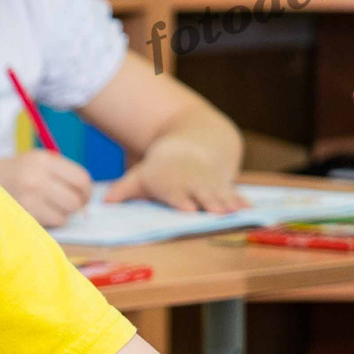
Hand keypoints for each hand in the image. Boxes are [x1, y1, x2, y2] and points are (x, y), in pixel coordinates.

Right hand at [0, 150, 96, 227]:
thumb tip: (85, 198)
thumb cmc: (12, 174)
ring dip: (62, 214)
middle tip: (70, 207)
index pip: (81, 179)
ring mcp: (29, 196)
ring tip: (50, 209)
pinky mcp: (23, 213)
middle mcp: (37, 176)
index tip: (83, 197)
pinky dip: (51, 221)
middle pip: (75, 199)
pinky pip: (52, 222)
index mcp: (43, 160)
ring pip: (65, 213)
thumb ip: (60, 173)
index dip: (87, 192)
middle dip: (77, 206)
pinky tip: (40, 214)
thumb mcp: (34, 162)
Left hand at [107, 138, 246, 212]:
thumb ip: (124, 190)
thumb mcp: (142, 174)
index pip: (176, 193)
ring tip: (235, 212)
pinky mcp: (224, 185)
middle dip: (209, 203)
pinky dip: (240, 200)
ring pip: (219, 195)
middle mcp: (191, 185)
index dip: (182, 200)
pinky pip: (233, 193)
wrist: (194, 141)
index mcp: (170, 184)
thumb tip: (104, 202)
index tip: (188, 207)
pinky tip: (249, 208)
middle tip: (216, 212)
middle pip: (200, 195)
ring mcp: (209, 185)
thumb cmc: (162, 167)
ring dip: (227, 204)